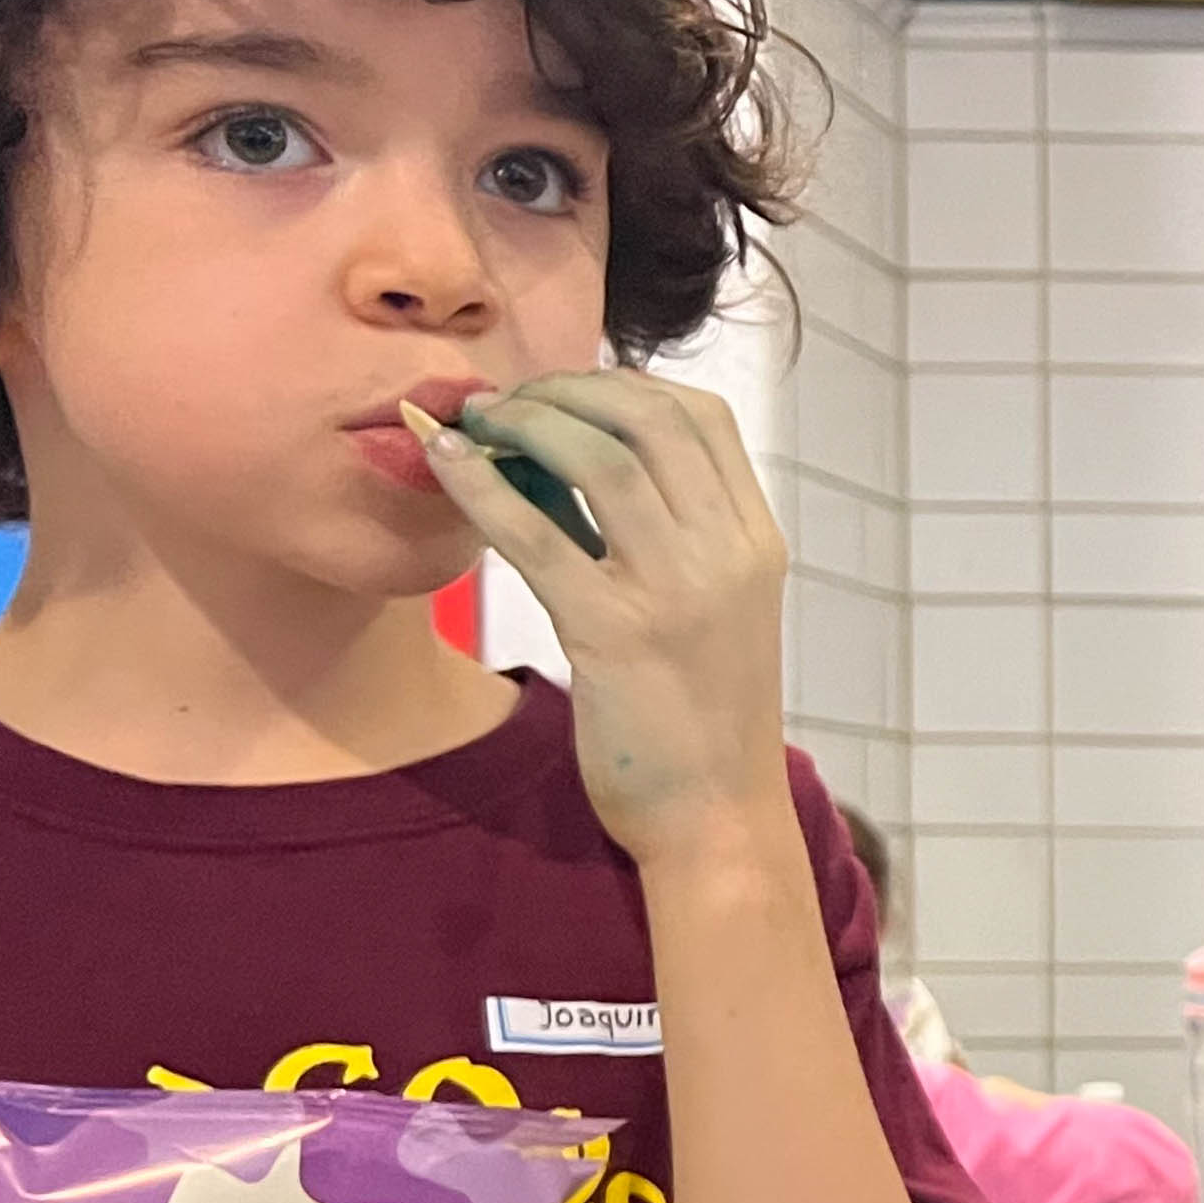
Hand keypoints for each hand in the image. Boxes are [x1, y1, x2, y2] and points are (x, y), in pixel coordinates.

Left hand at [409, 369, 794, 870]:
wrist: (716, 819)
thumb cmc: (700, 720)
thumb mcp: (707, 610)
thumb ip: (658, 537)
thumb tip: (555, 461)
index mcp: (757, 543)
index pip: (702, 416)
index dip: (621, 383)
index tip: (564, 395)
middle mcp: (728, 555)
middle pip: (648, 417)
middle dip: (564, 390)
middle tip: (506, 404)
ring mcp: (678, 592)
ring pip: (598, 454)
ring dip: (524, 420)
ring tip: (477, 425)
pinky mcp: (615, 633)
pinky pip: (535, 531)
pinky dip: (480, 482)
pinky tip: (446, 462)